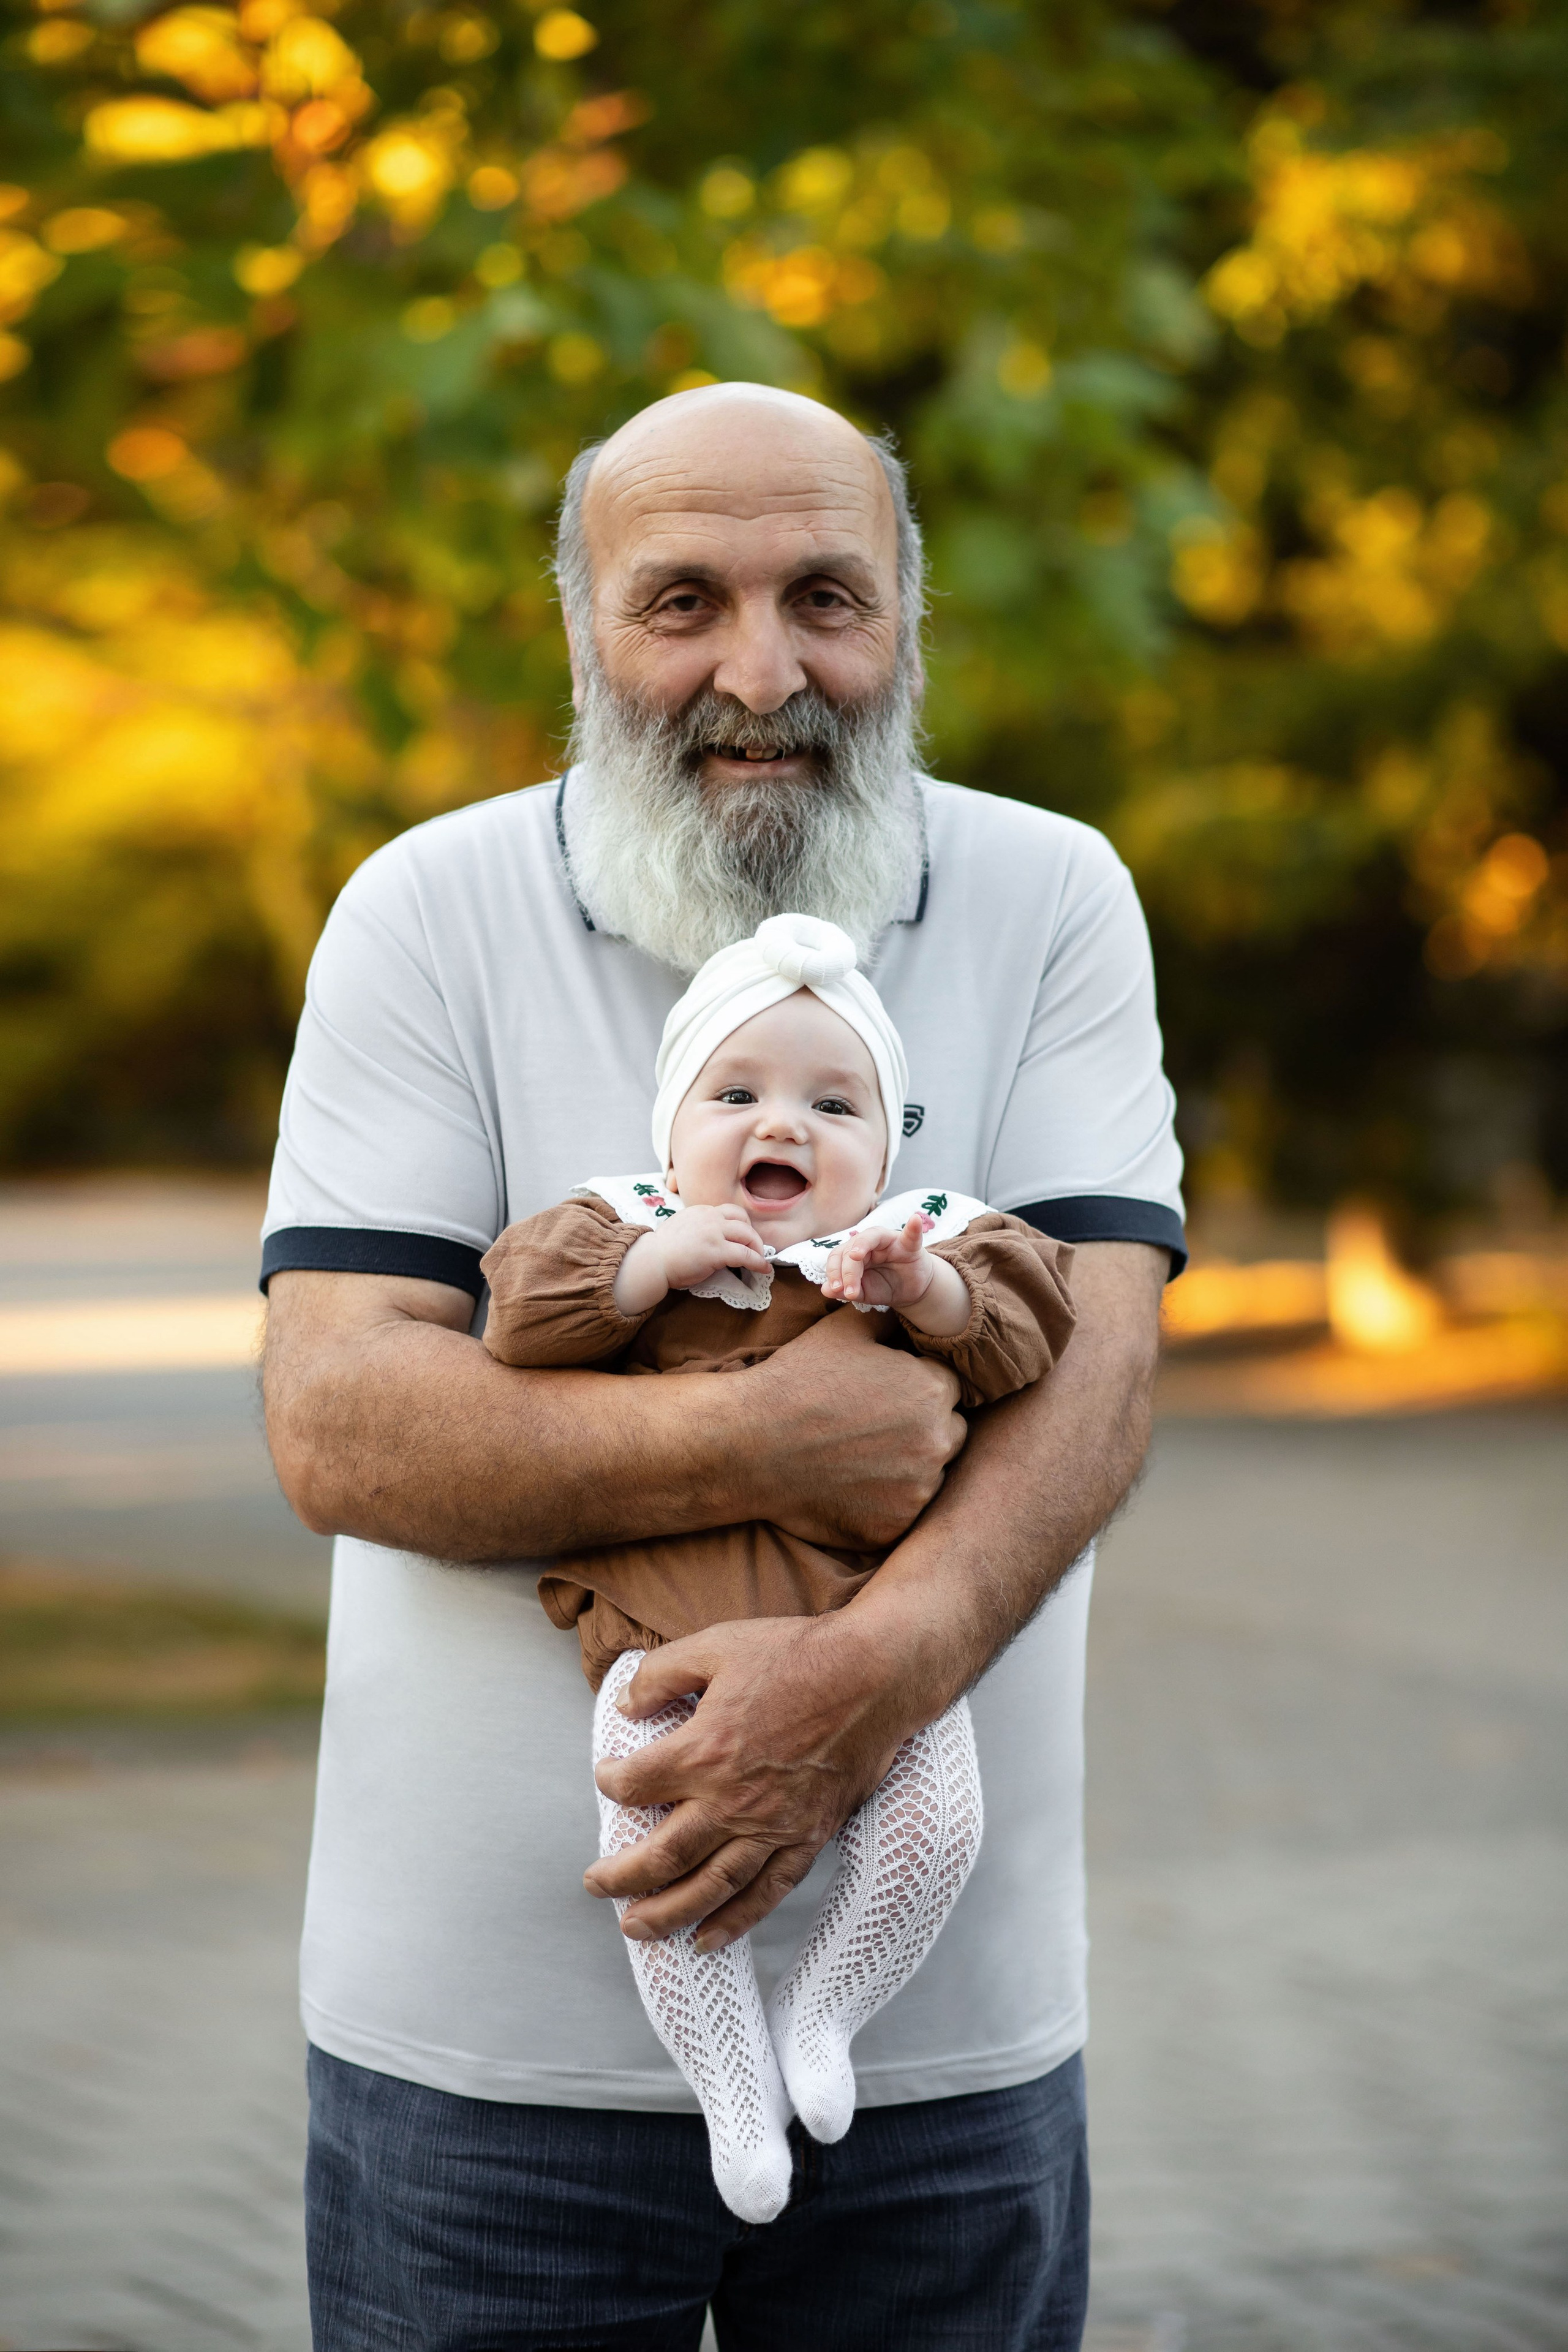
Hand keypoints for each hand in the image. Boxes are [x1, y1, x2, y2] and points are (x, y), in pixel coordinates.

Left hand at [585, 1614, 915, 1946]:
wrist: (874, 1676)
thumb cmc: (797, 1655)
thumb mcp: (717, 1644)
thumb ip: (662, 1674)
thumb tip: (626, 1706)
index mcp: (704, 1750)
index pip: (635, 1784)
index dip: (610, 1782)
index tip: (608, 1777)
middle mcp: (732, 1800)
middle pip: (660, 1854)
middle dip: (620, 1876)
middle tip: (595, 1884)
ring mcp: (771, 1827)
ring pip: (707, 1887)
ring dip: (665, 1914)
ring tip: (634, 1928)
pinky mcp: (806, 1838)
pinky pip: (766, 1894)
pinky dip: (733, 1923)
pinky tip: (706, 1941)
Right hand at [614, 1204, 768, 1314]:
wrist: (652, 1261)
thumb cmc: (663, 1251)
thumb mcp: (681, 1227)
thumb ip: (698, 1227)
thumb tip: (712, 1238)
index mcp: (700, 1210)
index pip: (729, 1211)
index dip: (741, 1224)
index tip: (744, 1237)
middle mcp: (709, 1217)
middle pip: (743, 1219)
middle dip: (753, 1235)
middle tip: (755, 1249)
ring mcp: (714, 1232)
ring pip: (748, 1235)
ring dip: (758, 1248)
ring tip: (760, 1259)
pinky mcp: (717, 1251)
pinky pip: (746, 1255)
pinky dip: (758, 1262)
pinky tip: (763, 1269)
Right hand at [743, 1307, 966, 1548]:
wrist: (749, 1444)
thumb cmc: (797, 1382)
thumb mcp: (844, 1332)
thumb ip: (888, 1319)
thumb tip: (905, 1314)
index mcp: (931, 1392)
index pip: (948, 1388)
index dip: (918, 1387)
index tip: (887, 1395)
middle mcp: (935, 1443)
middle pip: (949, 1433)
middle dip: (922, 1427)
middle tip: (875, 1427)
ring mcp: (916, 1490)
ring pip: (929, 1475)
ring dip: (907, 1467)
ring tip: (860, 1457)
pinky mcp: (892, 1526)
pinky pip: (901, 1512)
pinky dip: (884, 1503)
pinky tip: (850, 1486)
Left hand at [822, 1213, 934, 1309]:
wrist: (911, 1291)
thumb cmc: (885, 1286)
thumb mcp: (864, 1292)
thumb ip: (846, 1290)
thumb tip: (825, 1290)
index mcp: (854, 1253)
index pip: (837, 1257)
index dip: (833, 1272)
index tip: (835, 1290)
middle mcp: (869, 1242)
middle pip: (850, 1248)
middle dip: (847, 1271)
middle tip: (850, 1291)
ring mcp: (889, 1241)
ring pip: (871, 1236)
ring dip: (861, 1246)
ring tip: (856, 1256)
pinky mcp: (909, 1245)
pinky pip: (910, 1234)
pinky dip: (913, 1227)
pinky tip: (915, 1220)